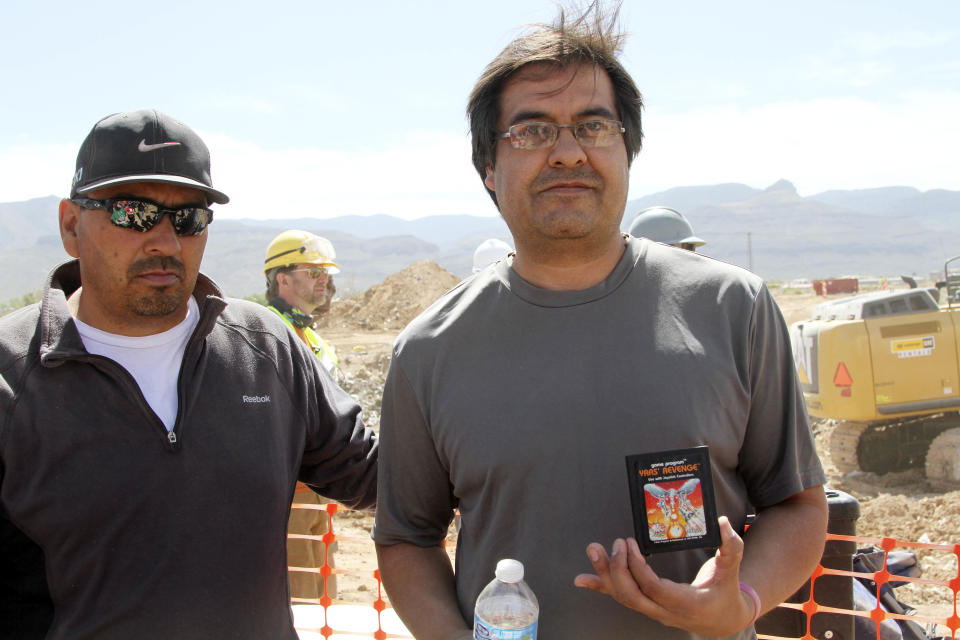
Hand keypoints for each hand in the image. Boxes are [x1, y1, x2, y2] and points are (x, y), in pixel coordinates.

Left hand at [573, 516, 754, 637]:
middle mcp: (664, 610)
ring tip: (593, 549)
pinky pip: (619, 596)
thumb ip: (731, 548)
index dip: (637, 568)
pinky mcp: (645, 605)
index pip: (653, 588)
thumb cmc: (725, 594)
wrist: (721, 621)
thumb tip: (723, 524)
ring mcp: (652, 610)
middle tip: (616, 542)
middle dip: (617, 569)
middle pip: (632, 596)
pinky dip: (599, 586)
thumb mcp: (731, 573)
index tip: (630, 544)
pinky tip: (580, 579)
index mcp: (685, 603)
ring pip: (623, 596)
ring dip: (605, 573)